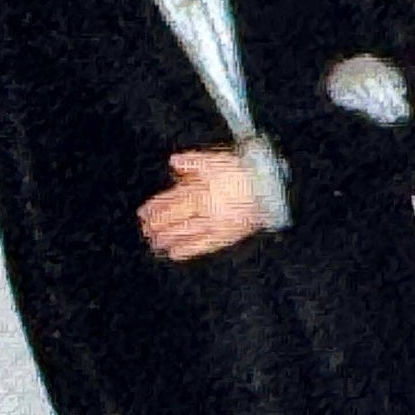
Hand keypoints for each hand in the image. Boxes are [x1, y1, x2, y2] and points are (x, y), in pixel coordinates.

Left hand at [138, 148, 268, 259]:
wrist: (270, 187)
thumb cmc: (245, 171)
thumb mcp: (216, 160)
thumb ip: (193, 162)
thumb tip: (173, 162)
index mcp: (200, 190)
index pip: (172, 201)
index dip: (156, 207)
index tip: (143, 212)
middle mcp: (205, 209)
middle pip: (175, 218)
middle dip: (158, 224)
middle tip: (145, 230)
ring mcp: (214, 224)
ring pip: (185, 233)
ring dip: (168, 238)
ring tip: (154, 244)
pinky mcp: (226, 235)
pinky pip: (203, 245)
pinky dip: (187, 250)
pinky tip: (175, 254)